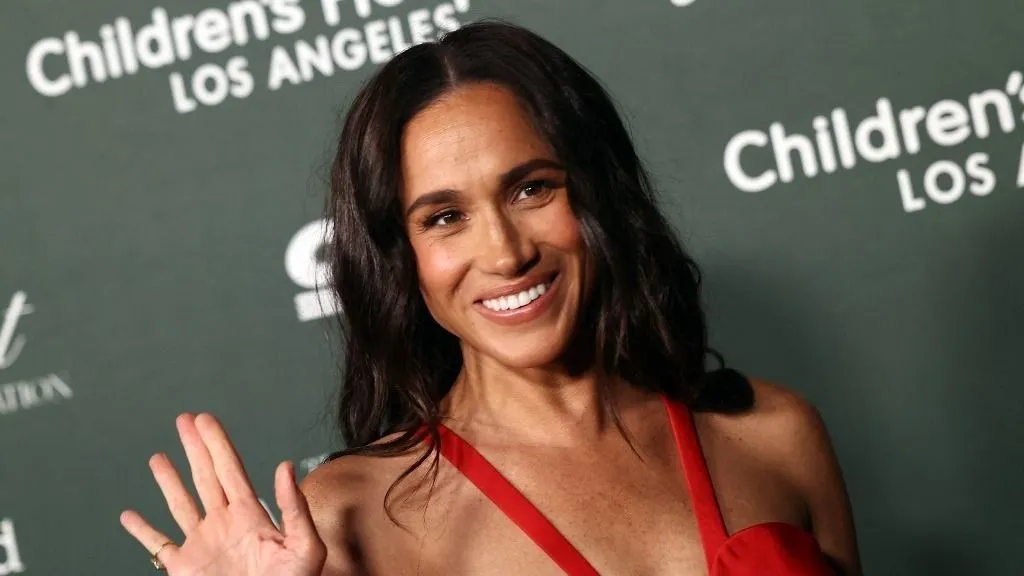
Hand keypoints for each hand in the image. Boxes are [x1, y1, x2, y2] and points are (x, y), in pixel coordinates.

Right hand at [120, 413, 326, 575]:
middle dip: (195, 447)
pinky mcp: (184, 568)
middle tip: (184, 419)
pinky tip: (130, 516)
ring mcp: (203, 545)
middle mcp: (224, 524)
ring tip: (158, 457)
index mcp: (251, 515)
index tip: (205, 419)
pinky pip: (158, 546)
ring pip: (180, 505)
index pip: (231, 470)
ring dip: (169, 481)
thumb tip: (284, 466)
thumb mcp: (304, 546)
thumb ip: (295, 508)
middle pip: (206, 477)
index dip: (217, 444)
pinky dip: (142, 532)